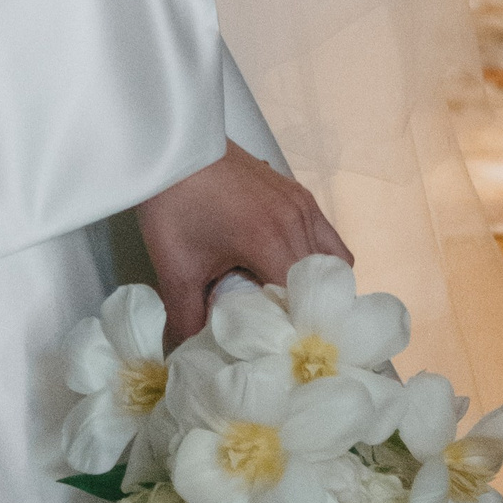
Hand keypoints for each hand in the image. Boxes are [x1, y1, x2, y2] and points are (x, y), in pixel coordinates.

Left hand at [137, 141, 351, 345]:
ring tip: (286, 305)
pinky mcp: (296, 191)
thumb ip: (186, 320)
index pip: (305, 306)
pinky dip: (315, 259)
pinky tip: (284, 268)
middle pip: (323, 286)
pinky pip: (324, 236)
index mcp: (272, 242)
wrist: (171, 140)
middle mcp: (298, 222)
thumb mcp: (176, 267)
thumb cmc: (173, 202)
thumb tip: (188, 362)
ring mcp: (301, 203)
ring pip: (332, 261)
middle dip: (307, 315)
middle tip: (286, 338)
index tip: (285, 356)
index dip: (296, 335)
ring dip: (315, 286)